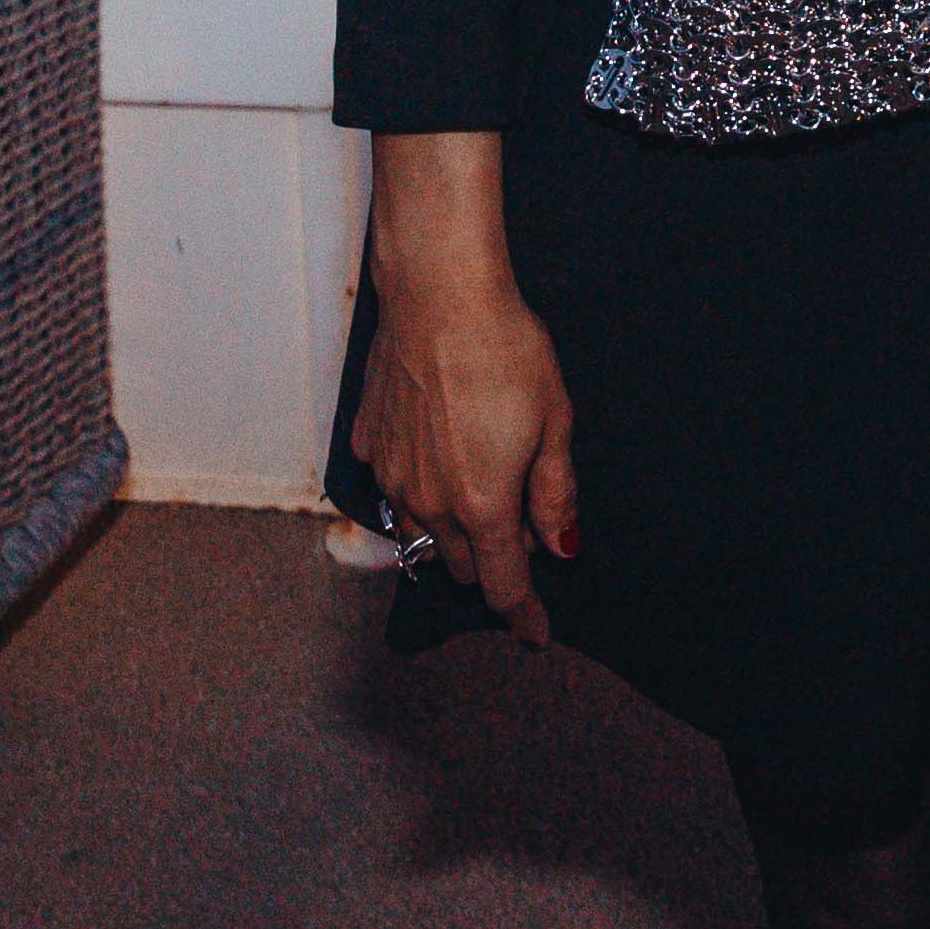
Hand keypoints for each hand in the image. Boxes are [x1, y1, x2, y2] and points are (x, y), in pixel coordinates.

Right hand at [356, 218, 576, 639]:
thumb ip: (555, 494)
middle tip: (525, 513)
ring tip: (484, 474)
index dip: (523, 616)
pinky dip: (421, 481)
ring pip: (424, 530)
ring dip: (455, 525)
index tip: (535, 636)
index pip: (503, 586)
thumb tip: (561, 547)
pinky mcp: (368, 444)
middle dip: (494, 557)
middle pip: (462, 563)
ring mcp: (391, 476)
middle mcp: (428, 502)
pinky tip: (442, 440)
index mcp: (483, 505)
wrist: (438, 292)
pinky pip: (395, 485)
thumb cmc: (506, 349)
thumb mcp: (555, 421)